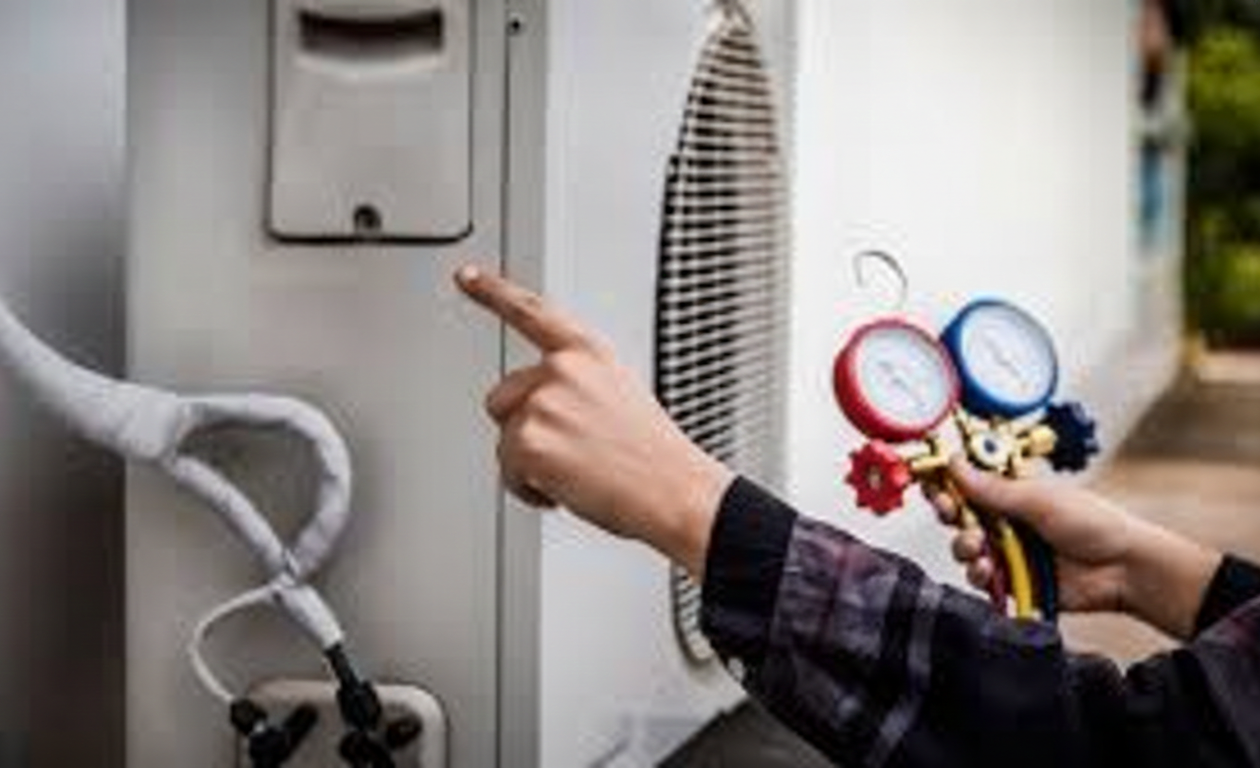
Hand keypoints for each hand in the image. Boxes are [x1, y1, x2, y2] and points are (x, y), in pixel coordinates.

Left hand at [456, 266, 733, 577]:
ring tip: (577, 473)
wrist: (674, 490)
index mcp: (588, 352)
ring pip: (505, 439)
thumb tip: (540, 406)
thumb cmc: (652, 455)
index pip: (531, 312)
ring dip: (529, 462)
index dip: (493, 292)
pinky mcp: (528, 441)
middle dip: (524, 427)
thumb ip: (575, 384)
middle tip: (570, 451)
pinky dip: (528, 488)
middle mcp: (562, 369)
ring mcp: (543, 403)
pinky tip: (565, 489)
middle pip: (502, 399)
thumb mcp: (618, 393)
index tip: (467, 275)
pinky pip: (507, 471)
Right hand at [928, 458, 1220, 637]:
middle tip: (952, 515)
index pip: (969, 485)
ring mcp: (1009, 552)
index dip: (949, 486)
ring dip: (964, 547)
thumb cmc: (1095, 524)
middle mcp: (1007, 522)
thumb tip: (956, 465)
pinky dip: (979, 575)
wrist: (1123, 569)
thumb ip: (993, 489)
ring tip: (977, 547)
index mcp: (1012, 494)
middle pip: (959, 517)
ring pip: (966, 549)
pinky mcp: (1013, 581)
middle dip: (951, 516)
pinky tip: (989, 571)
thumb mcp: (1039, 499)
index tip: (937, 487)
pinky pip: (982, 579)